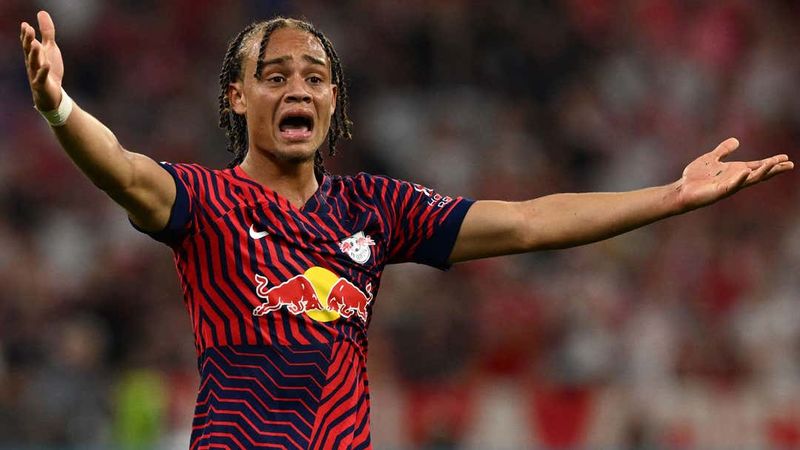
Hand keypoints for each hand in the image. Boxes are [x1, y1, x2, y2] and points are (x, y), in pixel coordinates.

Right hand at [20, 11, 63, 110]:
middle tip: (29, 30)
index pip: (27, 43)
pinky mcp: (42, 85)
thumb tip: (42, 12)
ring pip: (33, 63)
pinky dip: (43, 71)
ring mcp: (36, 74)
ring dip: (34, 54)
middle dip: (28, 40)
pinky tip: (46, 64)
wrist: (52, 94)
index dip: (26, 35)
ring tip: (36, 44)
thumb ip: (47, 32)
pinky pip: (41, 78)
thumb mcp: (50, 48)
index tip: (26, 25)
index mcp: (33, 54)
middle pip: (28, 51)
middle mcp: (32, 63)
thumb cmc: (49, 70)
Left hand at [677, 138, 793, 210]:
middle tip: (790, 165)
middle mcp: (735, 178)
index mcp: (735, 171)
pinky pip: (732, 185)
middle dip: (774, 169)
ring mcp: (729, 186)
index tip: (786, 158)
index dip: (771, 162)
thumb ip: (723, 150)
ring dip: (762, 173)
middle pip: (759, 174)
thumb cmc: (695, 177)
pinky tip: (746, 172)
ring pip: (749, 180)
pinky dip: (739, 179)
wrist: (682, 189)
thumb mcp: (711, 158)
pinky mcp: (719, 191)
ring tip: (773, 164)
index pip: (757, 166)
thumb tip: (736, 140)